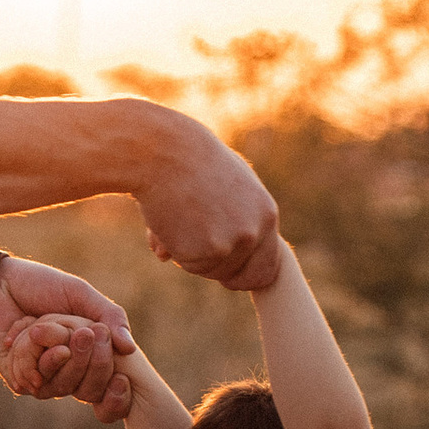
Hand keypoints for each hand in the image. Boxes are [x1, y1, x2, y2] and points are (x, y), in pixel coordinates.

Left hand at [0, 257, 136, 423]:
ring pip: (61, 384)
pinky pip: (33, 381)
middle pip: (87, 385)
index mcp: (87, 347)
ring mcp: (44, 375)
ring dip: (49, 350)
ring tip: (36, 325)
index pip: (108, 375)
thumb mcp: (79, 293)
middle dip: (80, 355)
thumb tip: (129, 349)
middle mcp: (68, 366)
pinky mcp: (19, 379)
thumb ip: (109, 316)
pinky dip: (26, 355)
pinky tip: (13, 336)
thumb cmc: (38, 284)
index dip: (109, 368)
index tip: (98, 341)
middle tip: (72, 329)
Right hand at [134, 114, 280, 291]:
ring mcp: (234, 242)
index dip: (242, 273)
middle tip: (193, 241)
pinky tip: (168, 219)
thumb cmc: (187, 160)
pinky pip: (187, 264)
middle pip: (238, 276)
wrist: (162, 151)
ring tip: (178, 216)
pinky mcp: (208, 250)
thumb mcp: (219, 185)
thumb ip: (219, 218)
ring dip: (190, 254)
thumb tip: (171, 254)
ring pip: (209, 270)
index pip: (266, 269)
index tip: (223, 271)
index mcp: (266, 213)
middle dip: (214, 268)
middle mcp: (256, 230)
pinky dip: (174, 249)